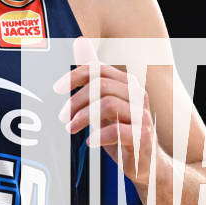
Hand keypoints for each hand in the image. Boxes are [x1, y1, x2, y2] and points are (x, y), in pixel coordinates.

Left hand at [53, 39, 164, 183]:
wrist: (148, 163)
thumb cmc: (123, 130)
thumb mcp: (105, 101)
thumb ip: (93, 74)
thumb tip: (80, 40)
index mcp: (128, 84)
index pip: (99, 70)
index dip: (75, 76)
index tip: (57, 89)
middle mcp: (138, 95)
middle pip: (101, 86)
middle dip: (76, 100)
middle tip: (63, 117)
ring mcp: (142, 116)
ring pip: (107, 104)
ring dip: (83, 117)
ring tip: (71, 129)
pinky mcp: (143, 138)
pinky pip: (118, 130)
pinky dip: (99, 135)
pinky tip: (90, 142)